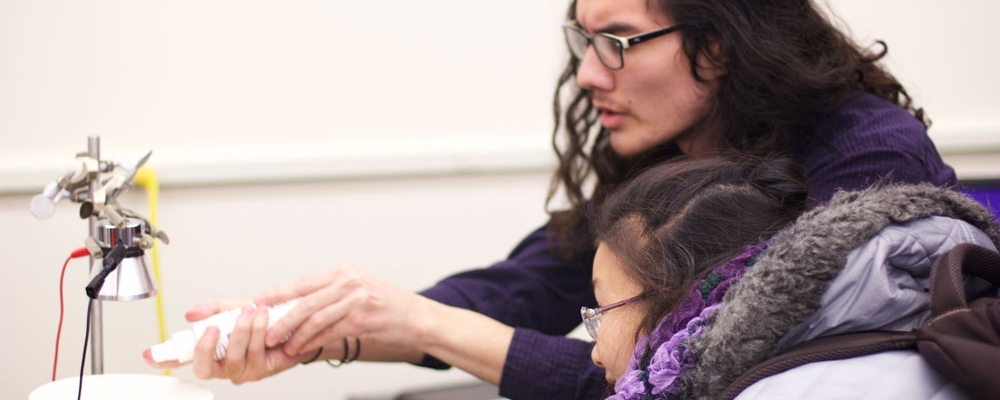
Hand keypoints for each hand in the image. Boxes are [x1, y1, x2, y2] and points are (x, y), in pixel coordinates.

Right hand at [142, 299, 303, 383]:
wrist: (291, 325)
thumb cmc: (259, 320)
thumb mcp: (232, 308)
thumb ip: (212, 309)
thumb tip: (191, 314)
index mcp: (211, 352)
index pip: (183, 358)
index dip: (164, 359)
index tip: (150, 355)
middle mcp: (222, 365)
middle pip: (204, 367)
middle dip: (207, 347)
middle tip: (213, 327)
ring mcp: (241, 370)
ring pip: (234, 356)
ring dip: (241, 330)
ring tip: (250, 310)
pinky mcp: (260, 370)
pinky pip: (255, 352)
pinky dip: (258, 330)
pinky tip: (263, 316)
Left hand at [254, 263, 431, 359]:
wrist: (417, 317)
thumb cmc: (387, 305)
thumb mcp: (358, 288)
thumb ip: (331, 292)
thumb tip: (297, 303)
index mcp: (343, 271)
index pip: (302, 282)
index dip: (278, 293)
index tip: (259, 303)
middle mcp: (348, 281)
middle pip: (304, 300)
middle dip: (281, 318)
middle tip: (266, 332)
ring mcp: (355, 299)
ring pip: (314, 318)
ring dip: (295, 335)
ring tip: (283, 345)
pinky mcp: (361, 318)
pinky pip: (328, 332)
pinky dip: (312, 342)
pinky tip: (303, 349)